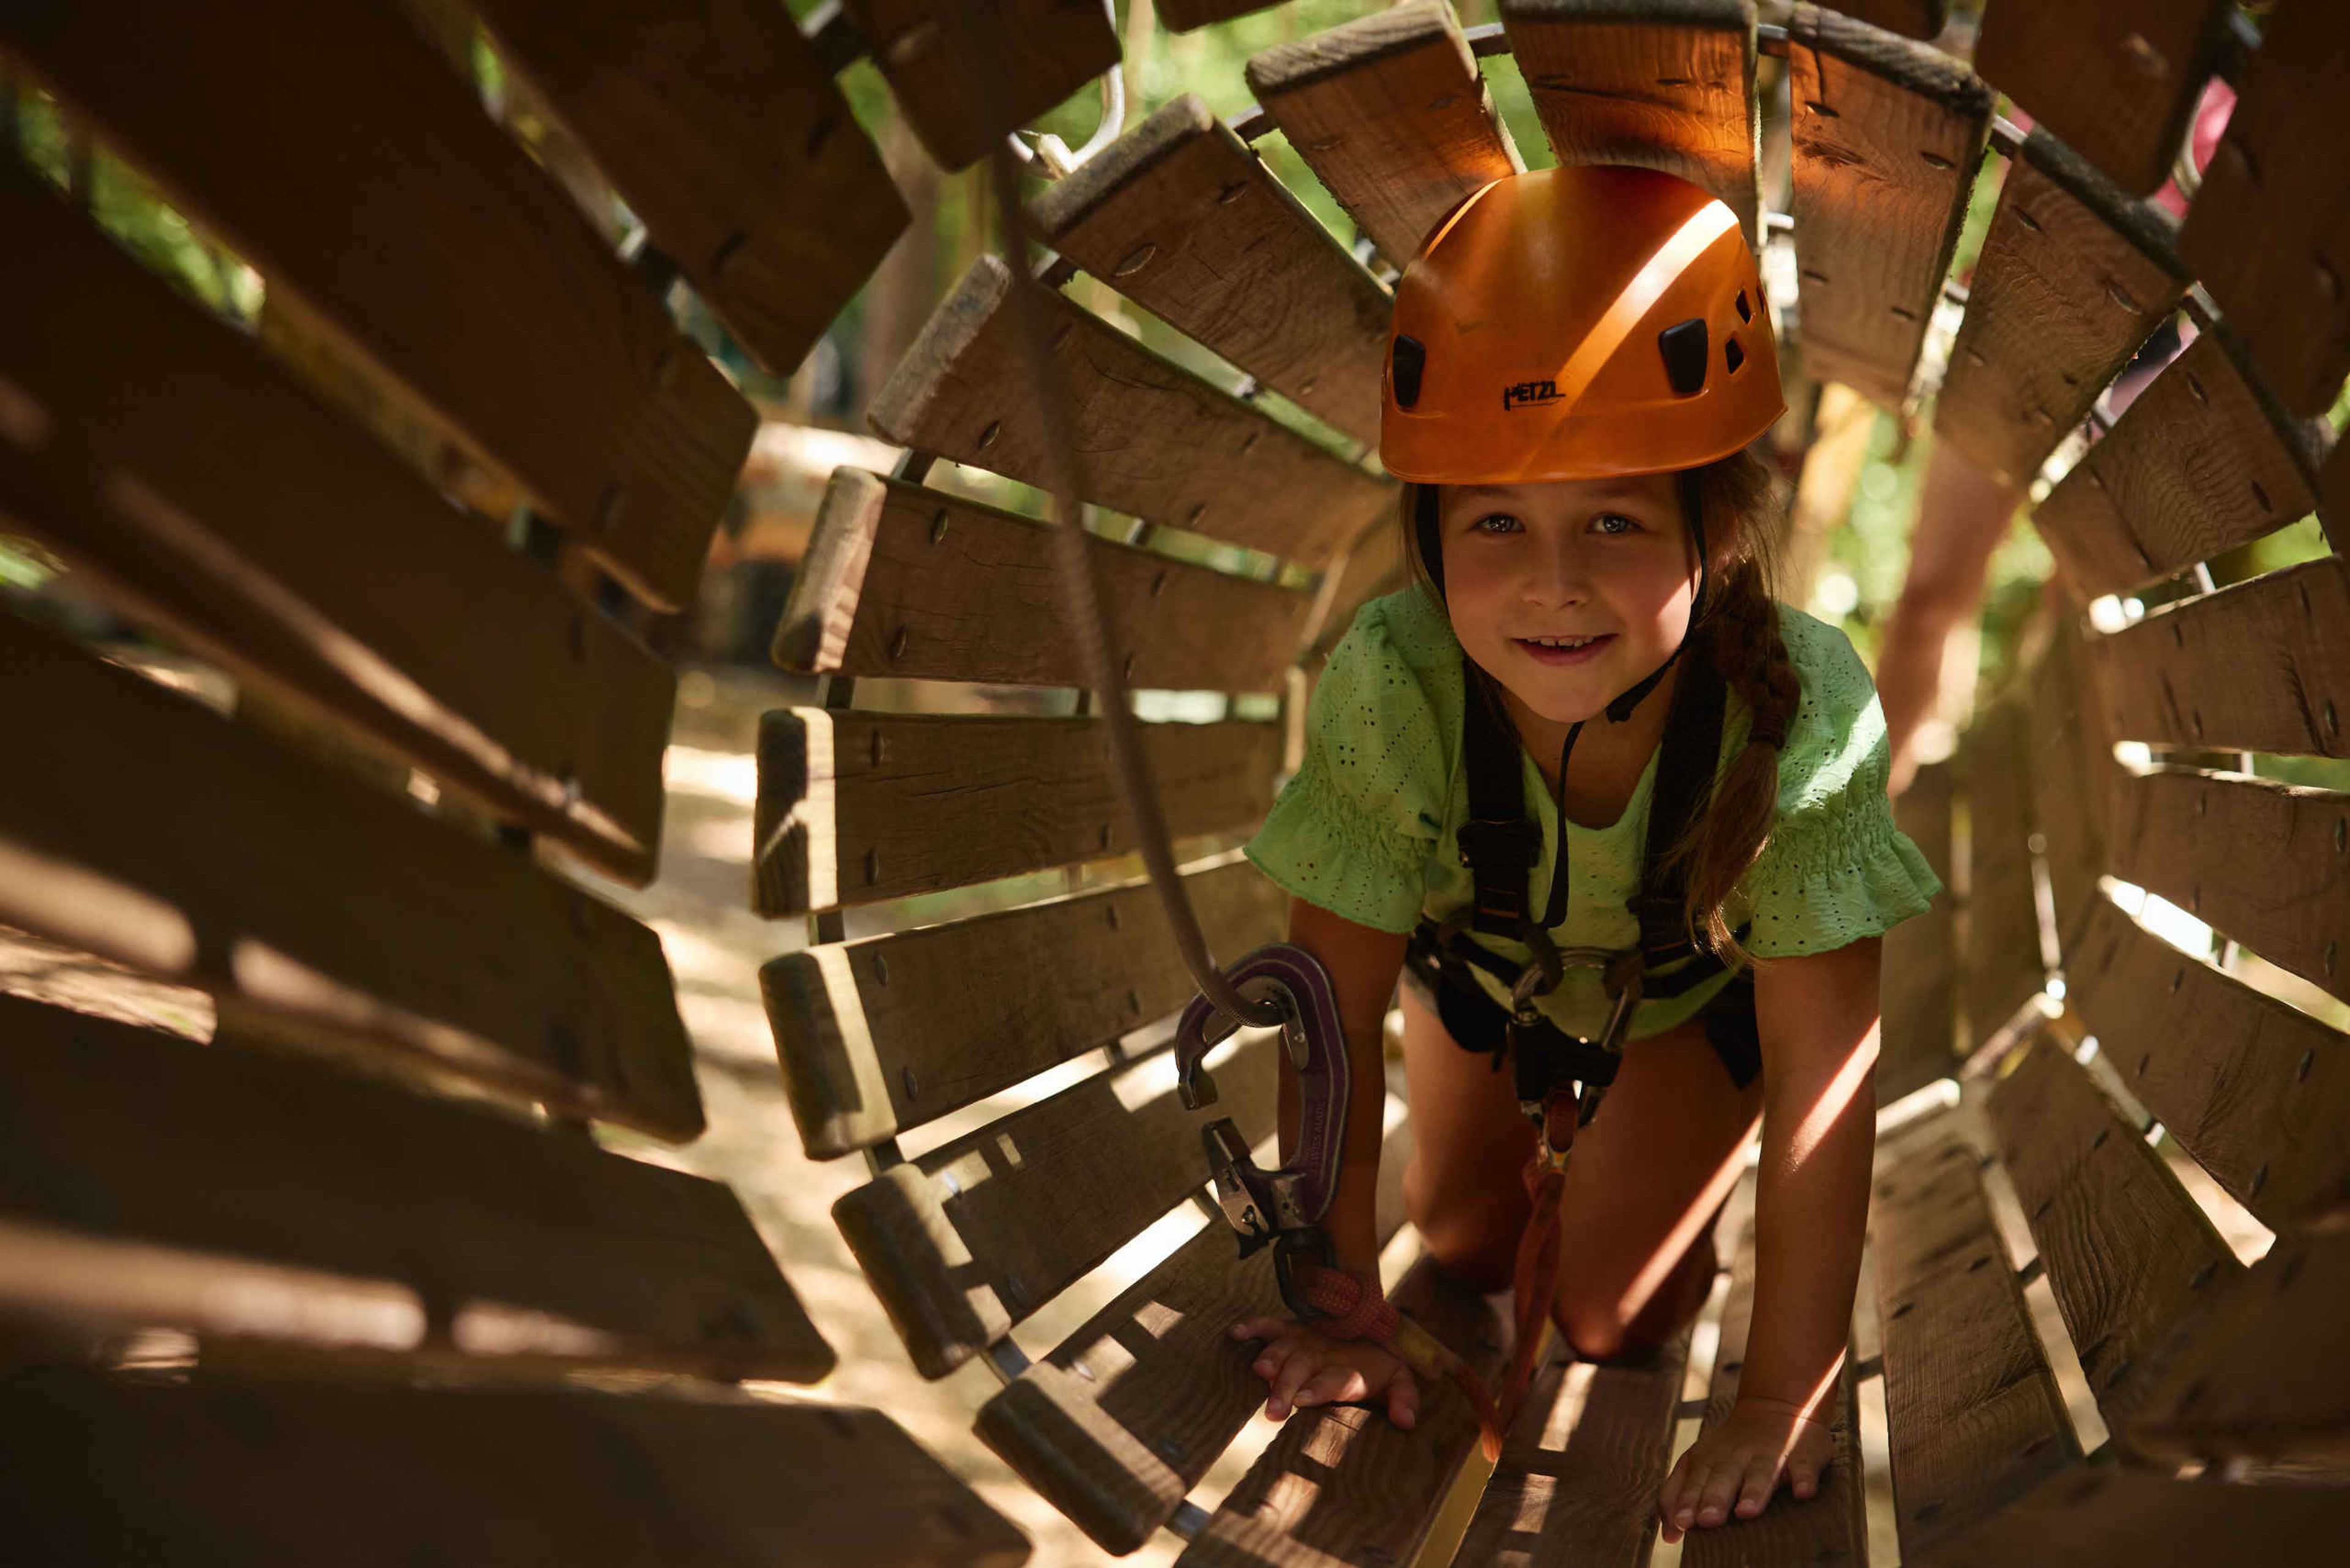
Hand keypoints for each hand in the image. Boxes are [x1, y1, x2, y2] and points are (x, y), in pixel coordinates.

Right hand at [1228, 1315, 1418, 1428]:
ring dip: (1271, 1359)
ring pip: (1284, 1349)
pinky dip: (1253, 1327)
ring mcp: (1305, 1339)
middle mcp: (1324, 1353)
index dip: (1319, 1389)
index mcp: (1350, 1368)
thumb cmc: (1380, 1363)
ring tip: (1259, 1372)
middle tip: (1274, 1410)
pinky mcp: (1291, 1329)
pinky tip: (1235, 1334)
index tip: (1303, 1401)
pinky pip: (1270, 1325)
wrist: (1371, 1323)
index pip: (1335, 1379)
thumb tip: (1405, 1421)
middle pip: (1304, 1368)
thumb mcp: (1400, 1379)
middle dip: (1288, 1387)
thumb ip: (1404, 1398)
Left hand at [1656, 1393, 1833, 1542]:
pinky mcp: (1803, 1454)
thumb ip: (1676, 1495)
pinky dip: (1804, 1479)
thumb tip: (1668, 1537)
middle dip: (1716, 1498)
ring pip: (1761, 1473)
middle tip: (1708, 1520)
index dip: (1689, 1501)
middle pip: (1725, 1478)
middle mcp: (1738, 1458)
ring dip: (1753, 1492)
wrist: (1777, 1405)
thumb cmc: (1729, 1449)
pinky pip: (1804, 1468)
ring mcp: (1772, 1455)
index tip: (1682, 1523)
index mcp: (1710, 1460)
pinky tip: (1802, 1493)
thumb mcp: (1697, 1463)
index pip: (1696, 1482)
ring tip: (1746, 1512)